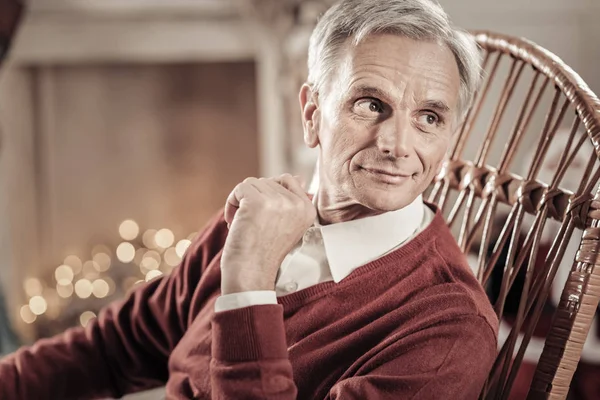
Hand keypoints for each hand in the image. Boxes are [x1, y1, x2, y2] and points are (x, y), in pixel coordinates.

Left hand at [220, 174, 315, 294]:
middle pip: (267, 181)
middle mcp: (297, 204)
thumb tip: (298, 177)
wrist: (251, 274)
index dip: (269, 193)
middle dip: (253, 199)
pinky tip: (233, 221)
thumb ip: (292, 201)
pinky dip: (231, 203)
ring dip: (240, 202)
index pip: (288, 179)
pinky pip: (240, 188)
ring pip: (251, 183)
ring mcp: (278, 202)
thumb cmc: (264, 253)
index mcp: (308, 210)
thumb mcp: (288, 226)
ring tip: (242, 224)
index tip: (263, 216)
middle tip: (251, 224)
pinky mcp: (257, 202)